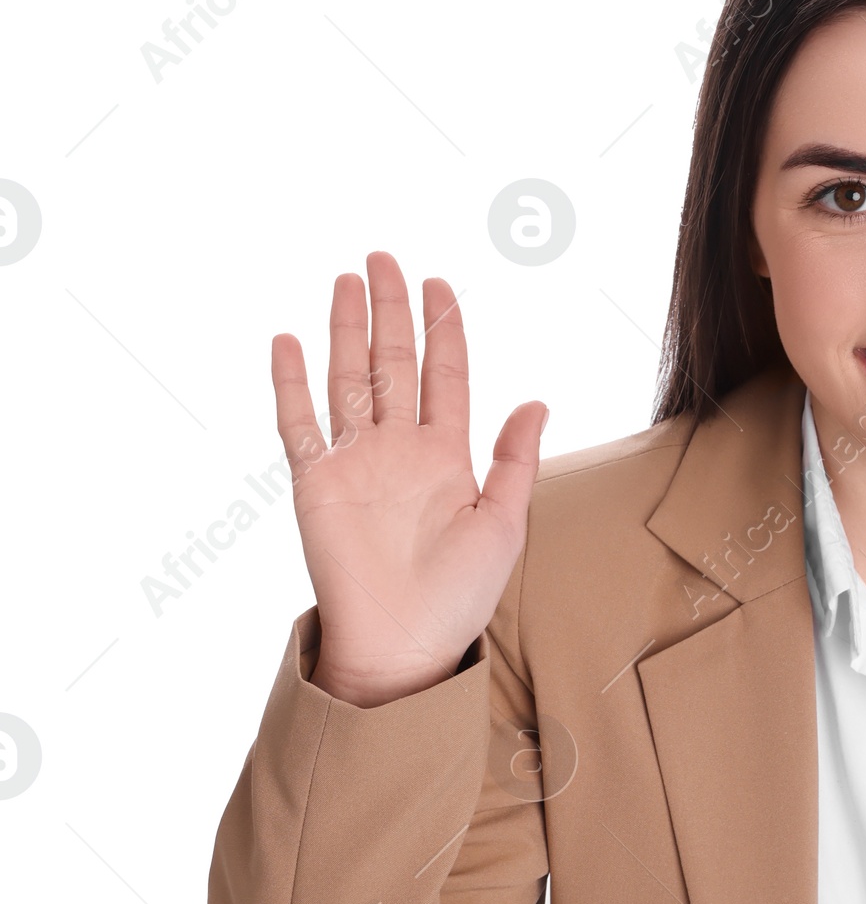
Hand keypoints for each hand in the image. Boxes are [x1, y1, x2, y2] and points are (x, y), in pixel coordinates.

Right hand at [271, 251, 546, 705]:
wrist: (403, 645)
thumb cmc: (457, 598)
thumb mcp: (503, 526)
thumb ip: (514, 461)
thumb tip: (538, 402)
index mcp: (446, 457)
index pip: (444, 375)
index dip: (443, 328)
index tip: (440, 283)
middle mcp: (398, 450)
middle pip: (393, 363)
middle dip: (391, 310)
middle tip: (383, 258)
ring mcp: (355, 462)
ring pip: (348, 378)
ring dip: (346, 330)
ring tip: (345, 282)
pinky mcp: (315, 482)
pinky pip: (299, 422)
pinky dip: (291, 382)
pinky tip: (288, 340)